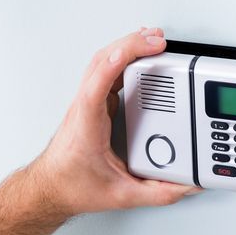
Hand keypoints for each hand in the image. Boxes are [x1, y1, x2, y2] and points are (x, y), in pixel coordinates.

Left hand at [31, 27, 200, 216]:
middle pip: (102, 62)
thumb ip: (157, 193)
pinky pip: (104, 70)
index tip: (142, 49)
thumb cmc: (72, 186)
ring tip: (151, 39)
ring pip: (102, 61)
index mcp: (88, 123)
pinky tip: (134, 52)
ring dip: (125, 45)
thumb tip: (184, 186)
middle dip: (131, 44)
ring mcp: (86, 102)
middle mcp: (84, 107)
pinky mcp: (91, 103)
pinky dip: (120, 55)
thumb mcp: (121, 195)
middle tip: (158, 39)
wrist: (50, 188)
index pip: (99, 84)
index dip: (119, 61)